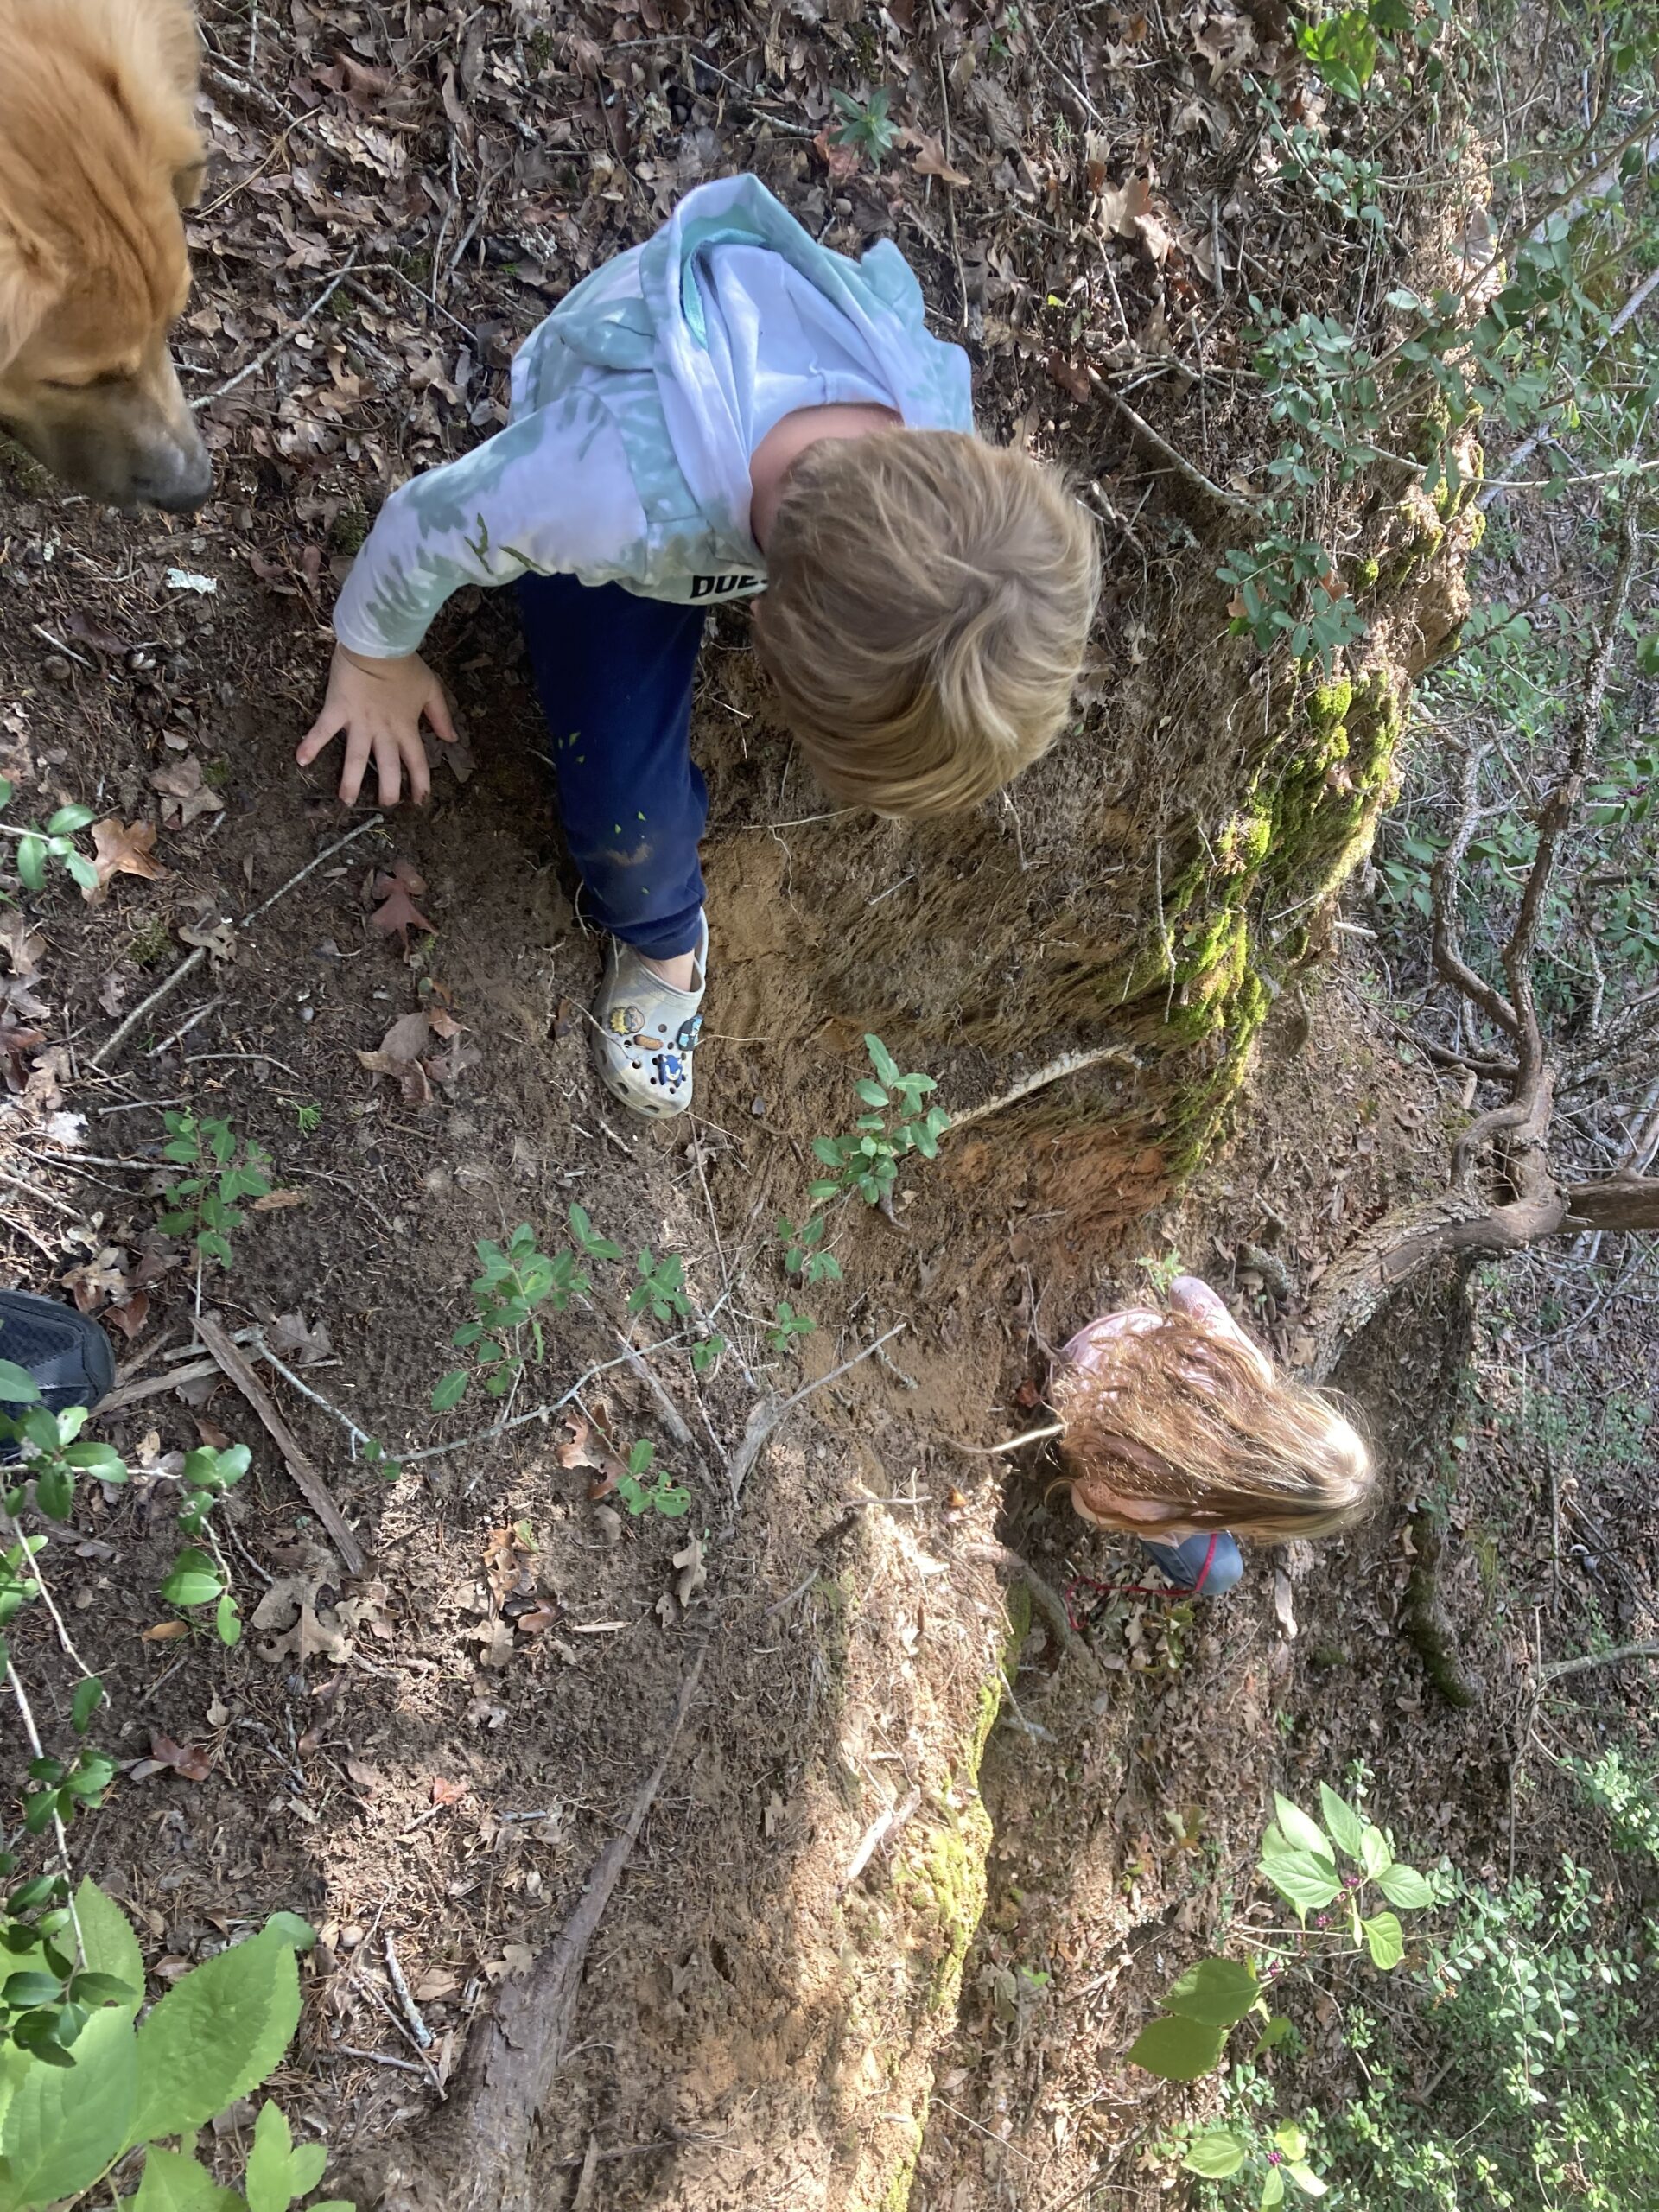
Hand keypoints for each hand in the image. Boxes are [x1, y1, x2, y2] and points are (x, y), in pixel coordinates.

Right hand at [296, 644, 456, 805]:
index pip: (416, 761)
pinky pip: (322, 730)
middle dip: (387, 790)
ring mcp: (359, 722)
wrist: (378, 643)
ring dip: (350, 781)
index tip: (420, 800)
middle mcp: (383, 730)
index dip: (420, 782)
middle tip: (385, 805)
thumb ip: (441, 716)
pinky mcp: (337, 710)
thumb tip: (451, 739)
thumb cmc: (405, 664)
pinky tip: (300, 760)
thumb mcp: (431, 689)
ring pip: (355, 758)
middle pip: (386, 766)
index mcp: (406, 727)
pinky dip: (311, 744)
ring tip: (346, 801)